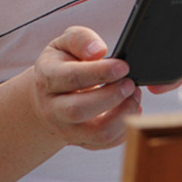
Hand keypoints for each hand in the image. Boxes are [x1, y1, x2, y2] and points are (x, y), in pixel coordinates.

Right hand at [30, 26, 141, 148]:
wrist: (47, 96)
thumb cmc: (61, 65)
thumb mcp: (64, 44)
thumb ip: (80, 39)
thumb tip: (98, 51)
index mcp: (47, 79)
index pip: (73, 77)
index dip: (100, 72)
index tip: (123, 66)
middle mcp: (52, 108)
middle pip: (80, 110)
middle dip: (111, 96)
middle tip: (130, 83)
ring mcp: (66, 129)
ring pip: (96, 133)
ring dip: (122, 115)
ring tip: (134, 95)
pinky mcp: (82, 142)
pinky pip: (106, 142)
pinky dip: (124, 128)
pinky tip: (130, 108)